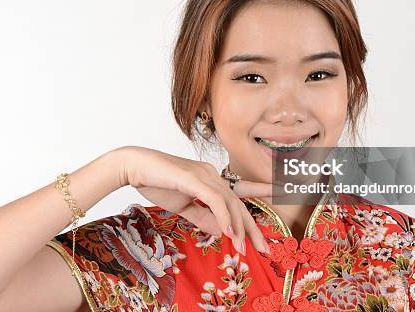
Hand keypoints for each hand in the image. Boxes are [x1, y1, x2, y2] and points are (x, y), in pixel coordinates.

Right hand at [113, 145, 275, 254]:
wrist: (134, 166)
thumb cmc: (156, 183)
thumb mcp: (183, 206)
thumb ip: (202, 217)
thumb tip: (221, 231)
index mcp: (211, 180)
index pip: (240, 188)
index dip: (262, 190)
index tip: (281, 193)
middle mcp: (212, 174)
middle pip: (239, 202)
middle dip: (253, 227)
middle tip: (264, 248)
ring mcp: (204, 175)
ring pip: (230, 202)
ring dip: (238, 227)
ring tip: (244, 248)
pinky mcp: (194, 178)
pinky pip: (214, 199)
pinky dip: (223, 216)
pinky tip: (227, 231)